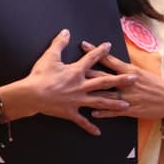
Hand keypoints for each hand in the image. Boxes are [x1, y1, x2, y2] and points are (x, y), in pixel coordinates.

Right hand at [11, 29, 132, 134]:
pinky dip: (90, 127)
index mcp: (76, 72)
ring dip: (113, 104)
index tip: (109, 46)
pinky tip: (98, 132)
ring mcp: (77, 100)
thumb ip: (59, 43)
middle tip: (134, 79)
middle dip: (120, 80)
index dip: (100, 51)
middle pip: (104, 82)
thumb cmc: (39, 76)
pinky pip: (82, 121)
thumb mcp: (49, 57)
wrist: (30, 95)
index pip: (91, 59)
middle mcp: (81, 86)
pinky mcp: (70, 112)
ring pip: (99, 102)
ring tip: (126, 105)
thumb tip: (65, 32)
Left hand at [81, 40, 163, 120]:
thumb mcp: (143, 73)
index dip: (96, 52)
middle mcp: (128, 83)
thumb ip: (127, 70)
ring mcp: (129, 97)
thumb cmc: (157, 85)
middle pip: (104, 76)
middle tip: (73, 68)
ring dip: (92, 94)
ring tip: (77, 92)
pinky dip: (104, 113)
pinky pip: (115, 111)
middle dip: (88, 72)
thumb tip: (113, 64)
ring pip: (107, 95)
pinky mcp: (132, 110)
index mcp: (131, 71)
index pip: (110, 59)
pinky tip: (93, 113)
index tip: (84, 45)